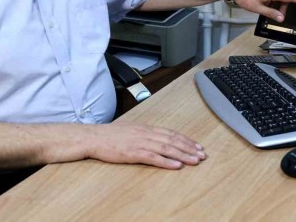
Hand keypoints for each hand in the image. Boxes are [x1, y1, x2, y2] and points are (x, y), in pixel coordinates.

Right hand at [85, 123, 205, 168]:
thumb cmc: (110, 135)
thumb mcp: (130, 130)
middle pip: (173, 140)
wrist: (93, 137)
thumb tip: (156, 138)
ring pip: (167, 148)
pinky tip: (177, 166)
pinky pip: (154, 157)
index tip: (196, 146)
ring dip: (183, 155)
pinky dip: (167, 162)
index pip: (171, 133)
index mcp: (146, 128)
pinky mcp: (133, 153)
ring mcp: (140, 143)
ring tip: (195, 160)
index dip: (186, 139)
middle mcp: (146, 134)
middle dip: (189, 148)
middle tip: (202, 155)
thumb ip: (144, 134)